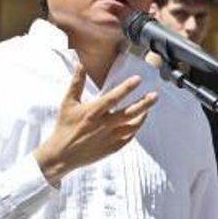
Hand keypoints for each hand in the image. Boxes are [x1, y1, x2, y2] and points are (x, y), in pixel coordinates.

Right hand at [34, 64, 157, 185]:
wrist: (62, 154)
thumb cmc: (65, 126)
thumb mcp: (68, 103)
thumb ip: (77, 83)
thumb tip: (80, 64)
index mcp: (93, 112)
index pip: (113, 98)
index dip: (127, 88)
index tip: (138, 79)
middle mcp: (103, 125)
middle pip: (129, 113)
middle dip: (144, 104)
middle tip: (155, 95)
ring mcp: (109, 138)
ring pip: (132, 127)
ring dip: (142, 116)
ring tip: (148, 108)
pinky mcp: (112, 148)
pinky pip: (129, 138)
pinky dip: (135, 129)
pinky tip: (138, 122)